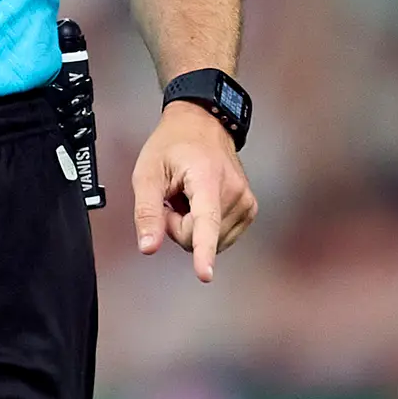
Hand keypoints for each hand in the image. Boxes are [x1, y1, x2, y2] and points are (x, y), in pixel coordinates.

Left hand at [133, 101, 258, 284]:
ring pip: (210, 241)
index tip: (205, 274)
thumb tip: (148, 247)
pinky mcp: (250, 209)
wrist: (203, 124)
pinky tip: (202, 203)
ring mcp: (246, 201)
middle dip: (178, 226)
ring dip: (192, 226)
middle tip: (173, 198)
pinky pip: (220, 237)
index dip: (203, 252)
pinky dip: (206, 225)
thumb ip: (146, 212)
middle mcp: (233, 191)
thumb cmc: (173, 145)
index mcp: (206, 178)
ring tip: (189, 197)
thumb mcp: (147, 173)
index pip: (205, 222)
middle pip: (197, 238)